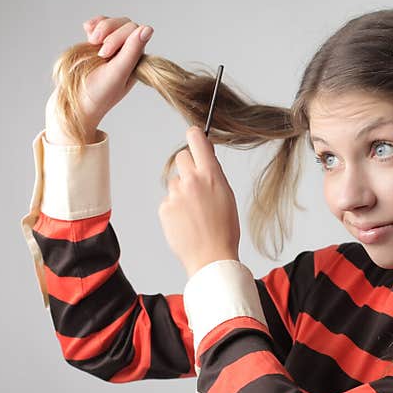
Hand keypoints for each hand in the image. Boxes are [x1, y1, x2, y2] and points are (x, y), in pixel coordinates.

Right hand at [46, 15, 154, 132]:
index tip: (103, 53)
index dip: (119, 37)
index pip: (135, 33)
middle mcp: (127, 52)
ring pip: (113, 22)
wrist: (77, 101)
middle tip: (96, 48)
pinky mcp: (99, 44)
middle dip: (109, 31)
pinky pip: (100, 24)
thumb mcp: (117, 73)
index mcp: (136, 60)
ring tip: (91, 41)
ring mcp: (113, 47)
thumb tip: (148, 29)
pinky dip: (94, 24)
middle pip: (125, 24)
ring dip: (101, 27)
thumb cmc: (99, 93)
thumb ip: (132, 51)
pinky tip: (87, 30)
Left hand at [158, 126, 240, 277]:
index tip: (194, 135)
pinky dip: (175, 209)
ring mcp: (176, 194)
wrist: (211, 256)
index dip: (195, 135)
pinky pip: (168, 200)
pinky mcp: (165, 208)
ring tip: (194, 212)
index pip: (197, 140)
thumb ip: (214, 174)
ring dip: (181, 192)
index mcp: (211, 175)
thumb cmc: (224, 229)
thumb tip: (206, 157)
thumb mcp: (227, 195)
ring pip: (174, 182)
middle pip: (182, 157)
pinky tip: (186, 222)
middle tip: (196, 186)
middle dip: (187, 167)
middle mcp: (192, 180)